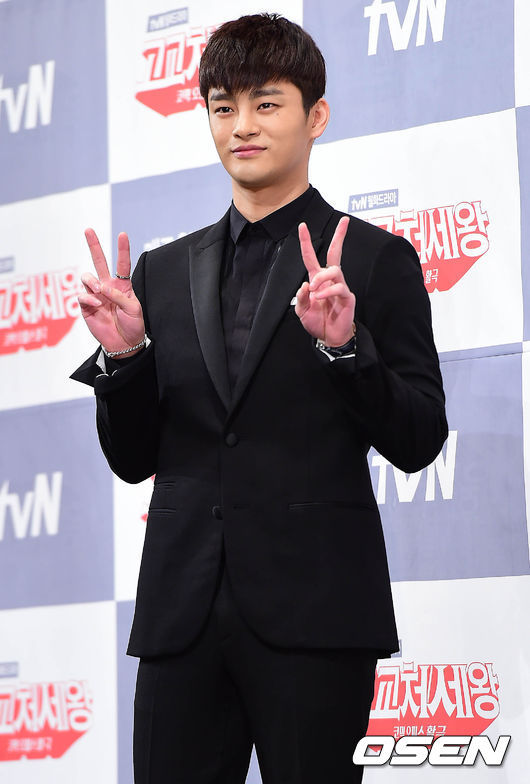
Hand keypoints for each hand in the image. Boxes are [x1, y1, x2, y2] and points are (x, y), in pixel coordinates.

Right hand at [78, 229, 144, 354]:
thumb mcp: (134, 309)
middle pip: (99, 262)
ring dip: (91, 280)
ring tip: (99, 290)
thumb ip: (119, 296)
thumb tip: (102, 287)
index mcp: (123, 285)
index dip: (122, 250)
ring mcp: (96, 295)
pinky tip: (96, 302)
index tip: (123, 234)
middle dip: (94, 245)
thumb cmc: (133, 325)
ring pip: (87, 277)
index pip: (122, 264)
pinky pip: (82, 295)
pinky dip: (88, 297)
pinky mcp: (86, 307)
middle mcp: (108, 287)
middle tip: (88, 230)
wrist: (125, 344)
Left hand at [294, 216, 355, 345]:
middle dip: (340, 236)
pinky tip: (319, 297)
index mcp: (317, 280)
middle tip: (344, 220)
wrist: (329, 337)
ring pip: (334, 270)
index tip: (302, 226)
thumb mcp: (301, 311)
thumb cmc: (317, 322)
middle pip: (335, 252)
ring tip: (314, 290)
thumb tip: (305, 284)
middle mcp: (329, 280)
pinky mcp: (347, 297)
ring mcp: (340, 287)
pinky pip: (339, 288)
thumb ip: (300, 298)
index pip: (311, 257)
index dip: (306, 242)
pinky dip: (327, 291)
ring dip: (322, 277)